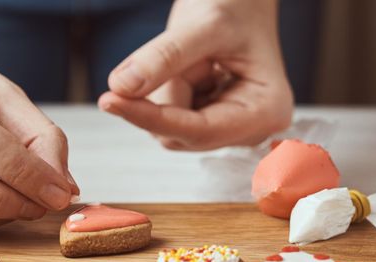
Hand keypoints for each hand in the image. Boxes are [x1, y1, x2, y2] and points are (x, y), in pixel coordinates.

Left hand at [99, 0, 292, 150]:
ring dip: (166, 91)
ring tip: (194, 59)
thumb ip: (164, 57)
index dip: (150, 117)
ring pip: (170, 128)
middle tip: (176, 50)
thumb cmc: (236, 6)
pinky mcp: (211, 124)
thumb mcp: (205, 25)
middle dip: (164, 95)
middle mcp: (251, 130)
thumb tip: (121, 87)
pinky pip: (170, 119)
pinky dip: (167, 92)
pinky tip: (189, 70)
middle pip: (180, 133)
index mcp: (265, 110)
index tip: (109, 100)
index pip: (198, 130)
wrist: (242, 2)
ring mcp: (230, 129)